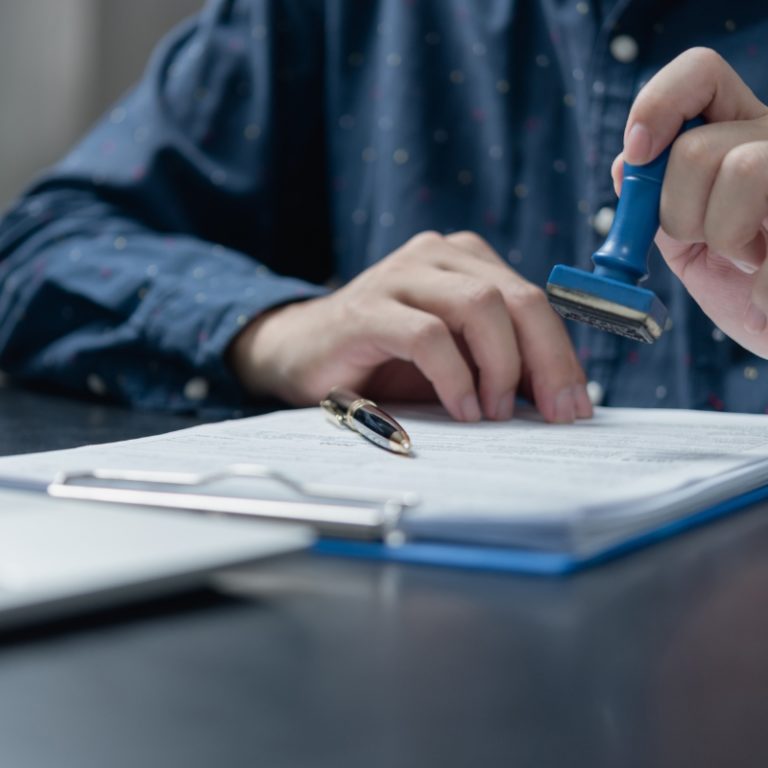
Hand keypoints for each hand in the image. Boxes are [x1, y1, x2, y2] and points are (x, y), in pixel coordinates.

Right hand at [228, 231, 591, 422]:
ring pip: (481, 307)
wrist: (302, 353)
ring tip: (495, 412)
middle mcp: (437, 255)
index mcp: (466, 261)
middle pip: (517, 299)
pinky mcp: (368, 309)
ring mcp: (400, 275)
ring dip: (500, 367)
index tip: (575, 406)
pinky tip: (461, 408)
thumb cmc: (384, 360)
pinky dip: (454, 377)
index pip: (533, 301)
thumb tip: (559, 398)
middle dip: (547, 361)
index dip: (562, 355)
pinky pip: (429, 337)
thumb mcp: (455, 359)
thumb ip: (499, 363)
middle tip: (555, 414)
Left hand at [612, 47, 767, 355]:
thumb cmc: (739, 287)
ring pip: (742, 170)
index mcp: (739, 134)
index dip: (657, 106)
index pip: (699, 74)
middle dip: (680, 215)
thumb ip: (654, 204)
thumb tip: (625, 164)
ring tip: (748, 261)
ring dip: (726, 238)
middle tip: (714, 245)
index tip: (637, 156)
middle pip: (695, 149)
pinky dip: (763, 286)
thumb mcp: (687, 243)